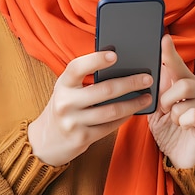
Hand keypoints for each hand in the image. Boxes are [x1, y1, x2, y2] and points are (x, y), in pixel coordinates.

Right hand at [28, 50, 152, 165]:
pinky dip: (124, 117)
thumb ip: (85, 77)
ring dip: (133, 103)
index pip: (77, 67)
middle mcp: (65, 102)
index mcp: (63, 84)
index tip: (115, 54)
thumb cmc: (65, 106)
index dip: (96, 59)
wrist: (47, 140)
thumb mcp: (68, 88)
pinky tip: (133, 110)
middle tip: (146, 78)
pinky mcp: (82, 138)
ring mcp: (73, 122)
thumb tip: (118, 63)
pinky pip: (109, 126)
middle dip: (130, 83)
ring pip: (111, 110)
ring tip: (147, 97)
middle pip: (104, 90)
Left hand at [148, 35, 194, 168]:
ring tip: (174, 120)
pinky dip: (181, 122)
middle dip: (166, 99)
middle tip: (163, 110)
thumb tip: (151, 68)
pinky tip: (183, 127)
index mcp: (184, 81)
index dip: (170, 52)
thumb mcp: (156, 107)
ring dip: (173, 114)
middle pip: (183, 82)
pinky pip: (192, 115)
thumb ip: (156, 88)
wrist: (178, 156)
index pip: (176, 63)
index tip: (163, 38)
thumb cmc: (167, 128)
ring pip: (184, 101)